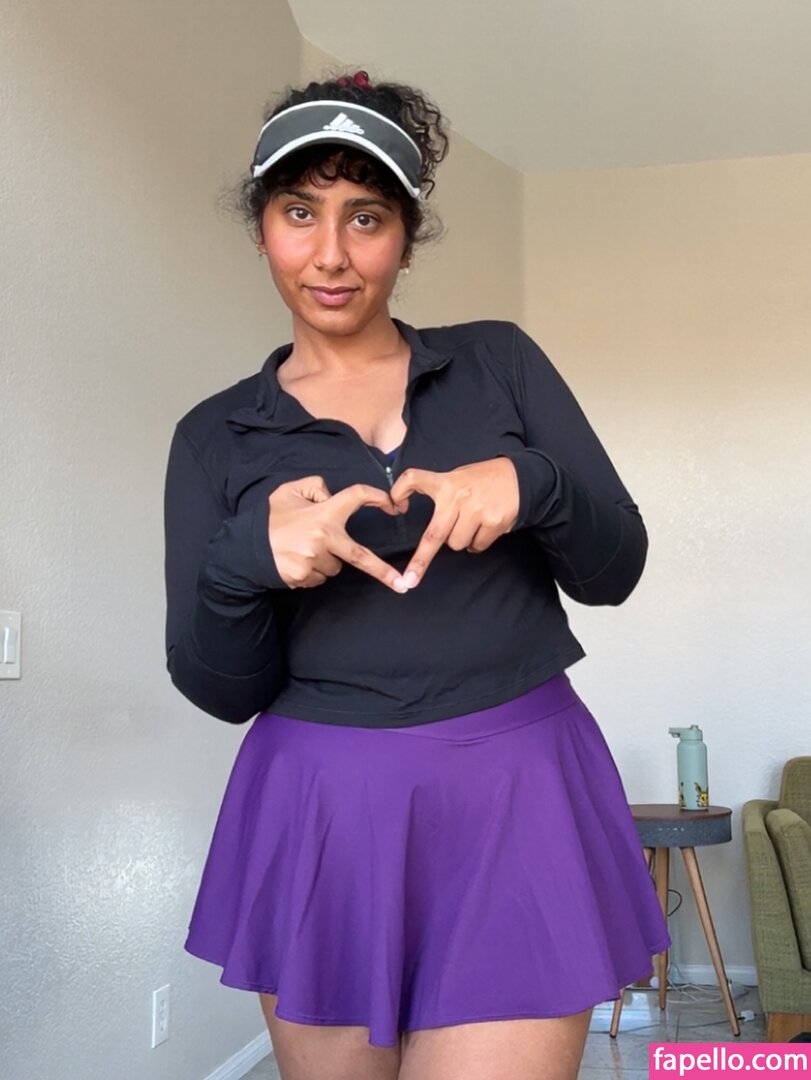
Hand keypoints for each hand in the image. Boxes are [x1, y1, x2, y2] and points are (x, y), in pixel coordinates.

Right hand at [268, 476, 409, 592]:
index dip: (376, 497)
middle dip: (383, 572)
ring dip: (328, 559)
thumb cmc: (270, 519)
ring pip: (336, 565)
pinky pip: (320, 576)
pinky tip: (297, 560)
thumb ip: (315, 487)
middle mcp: (323, 538)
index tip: (391, 505)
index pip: (356, 497)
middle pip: (361, 557)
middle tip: (401, 584)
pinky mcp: (305, 576)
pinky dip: (314, 570)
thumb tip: (332, 496)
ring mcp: (314, 560)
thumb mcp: (289, 491)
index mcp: (323, 514)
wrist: (244, 548)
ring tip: (304, 549)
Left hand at [388, 457, 519, 588]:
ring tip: (472, 523)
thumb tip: (415, 512)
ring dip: (461, 540)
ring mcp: (476, 510)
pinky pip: (476, 546)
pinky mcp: (493, 521)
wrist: (521, 477)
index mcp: (445, 482)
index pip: (414, 479)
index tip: (396, 507)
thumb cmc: (484, 480)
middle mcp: (458, 496)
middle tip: (410, 579)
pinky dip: (478, 542)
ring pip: (456, 544)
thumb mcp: (458, 476)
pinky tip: (485, 527)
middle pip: (433, 535)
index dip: (400, 492)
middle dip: (420, 561)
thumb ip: (440, 490)